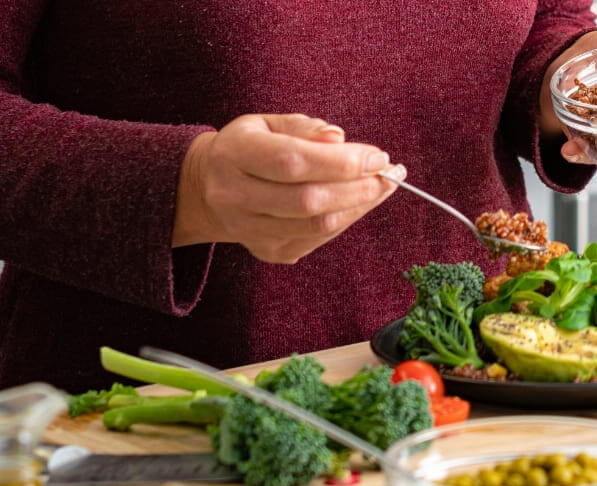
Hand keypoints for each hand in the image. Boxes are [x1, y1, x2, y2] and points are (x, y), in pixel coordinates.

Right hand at [174, 114, 401, 263]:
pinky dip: (346, 220)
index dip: (341, 162)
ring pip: (317, 226)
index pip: (293, 162)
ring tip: (383, 187)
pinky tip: (361, 202)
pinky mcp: (267, 251)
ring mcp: (249, 230)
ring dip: (359, 206)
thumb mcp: (267, 124)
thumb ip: (304, 128)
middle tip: (390, 174)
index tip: (378, 156)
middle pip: (308, 200)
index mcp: (233, 155)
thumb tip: (339, 139)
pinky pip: (317, 240)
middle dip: (359, 188)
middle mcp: (234, 196)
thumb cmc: (247, 148)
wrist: (206, 188)